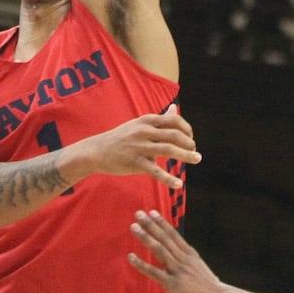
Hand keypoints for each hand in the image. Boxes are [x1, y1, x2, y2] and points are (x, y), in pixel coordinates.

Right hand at [72, 106, 199, 187]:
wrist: (96, 151)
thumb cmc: (121, 138)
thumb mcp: (139, 124)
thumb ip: (159, 119)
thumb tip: (174, 108)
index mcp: (146, 120)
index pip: (174, 120)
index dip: (186, 128)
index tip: (190, 138)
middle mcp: (144, 131)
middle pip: (174, 134)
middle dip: (188, 143)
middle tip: (195, 151)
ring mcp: (139, 146)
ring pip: (168, 150)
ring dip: (186, 155)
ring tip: (197, 159)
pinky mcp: (134, 162)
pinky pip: (155, 171)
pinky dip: (168, 178)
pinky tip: (178, 184)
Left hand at [128, 210, 228, 292]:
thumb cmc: (208, 286)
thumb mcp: (198, 267)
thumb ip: (187, 260)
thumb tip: (179, 253)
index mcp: (190, 254)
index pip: (173, 234)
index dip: (162, 222)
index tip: (152, 212)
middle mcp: (183, 258)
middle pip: (164, 237)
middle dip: (150, 224)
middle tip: (139, 214)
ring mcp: (177, 270)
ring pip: (159, 249)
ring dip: (145, 237)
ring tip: (134, 227)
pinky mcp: (172, 283)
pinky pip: (153, 271)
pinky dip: (141, 264)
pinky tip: (130, 257)